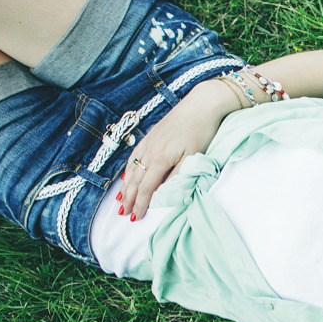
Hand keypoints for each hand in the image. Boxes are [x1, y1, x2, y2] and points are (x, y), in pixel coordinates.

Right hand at [118, 79, 238, 220]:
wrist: (201, 104)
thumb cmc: (201, 131)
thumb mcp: (193, 157)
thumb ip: (177, 176)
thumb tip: (164, 192)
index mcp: (161, 159)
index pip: (147, 188)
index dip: (141, 203)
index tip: (136, 217)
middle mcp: (150, 151)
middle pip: (136, 180)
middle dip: (129, 198)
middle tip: (123, 213)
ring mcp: (148, 142)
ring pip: (132, 169)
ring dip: (125, 186)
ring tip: (120, 199)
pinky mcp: (151, 135)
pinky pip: (134, 156)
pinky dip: (128, 168)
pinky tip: (126, 175)